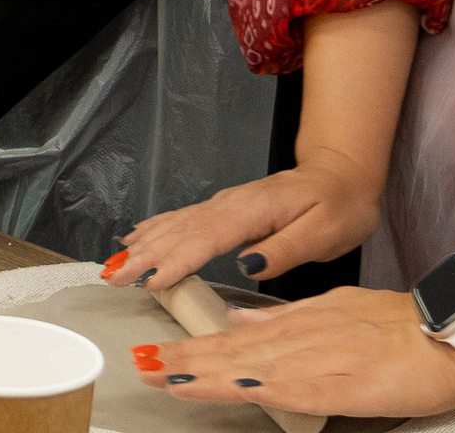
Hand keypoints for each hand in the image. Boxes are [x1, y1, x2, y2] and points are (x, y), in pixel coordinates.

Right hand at [106, 151, 382, 293]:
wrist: (342, 175)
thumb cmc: (338, 206)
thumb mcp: (324, 232)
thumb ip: (284, 248)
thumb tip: (246, 263)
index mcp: (253, 210)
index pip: (207, 238)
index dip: (175, 260)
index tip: (148, 279)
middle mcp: (231, 204)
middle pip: (181, 231)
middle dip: (144, 255)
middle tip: (113, 277)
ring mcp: (225, 205)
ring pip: (176, 224)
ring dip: (144, 244)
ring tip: (115, 263)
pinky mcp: (225, 210)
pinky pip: (183, 219)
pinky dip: (157, 229)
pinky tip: (139, 237)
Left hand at [134, 285, 454, 417]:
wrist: (448, 330)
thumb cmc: (397, 325)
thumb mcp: (333, 310)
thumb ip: (286, 318)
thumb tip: (243, 319)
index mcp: (298, 323)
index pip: (234, 339)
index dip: (193, 350)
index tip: (156, 356)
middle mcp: (302, 337)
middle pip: (234, 353)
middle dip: (186, 363)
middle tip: (142, 367)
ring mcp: (322, 358)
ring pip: (255, 366)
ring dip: (210, 373)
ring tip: (169, 376)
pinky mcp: (347, 382)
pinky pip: (299, 386)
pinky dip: (265, 385)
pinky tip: (239, 387)